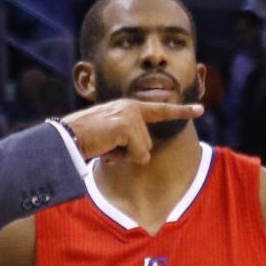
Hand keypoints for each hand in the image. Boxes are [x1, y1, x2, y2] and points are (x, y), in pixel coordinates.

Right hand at [62, 99, 203, 164]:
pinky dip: (122, 158)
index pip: (159, 110)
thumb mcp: (110, 137)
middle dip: (129, 153)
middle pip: (148, 144)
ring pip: (143, 151)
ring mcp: (131, 116)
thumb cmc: (84, 140)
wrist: (66, 138)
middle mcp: (132, 107)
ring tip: (105, 147)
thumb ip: (129, 140)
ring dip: (124, 156)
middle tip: (107, 147)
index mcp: (128, 107)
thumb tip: (144, 155)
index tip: (200, 109)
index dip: (182, 110)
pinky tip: (107, 149)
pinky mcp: (128, 126)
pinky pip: (138, 155)